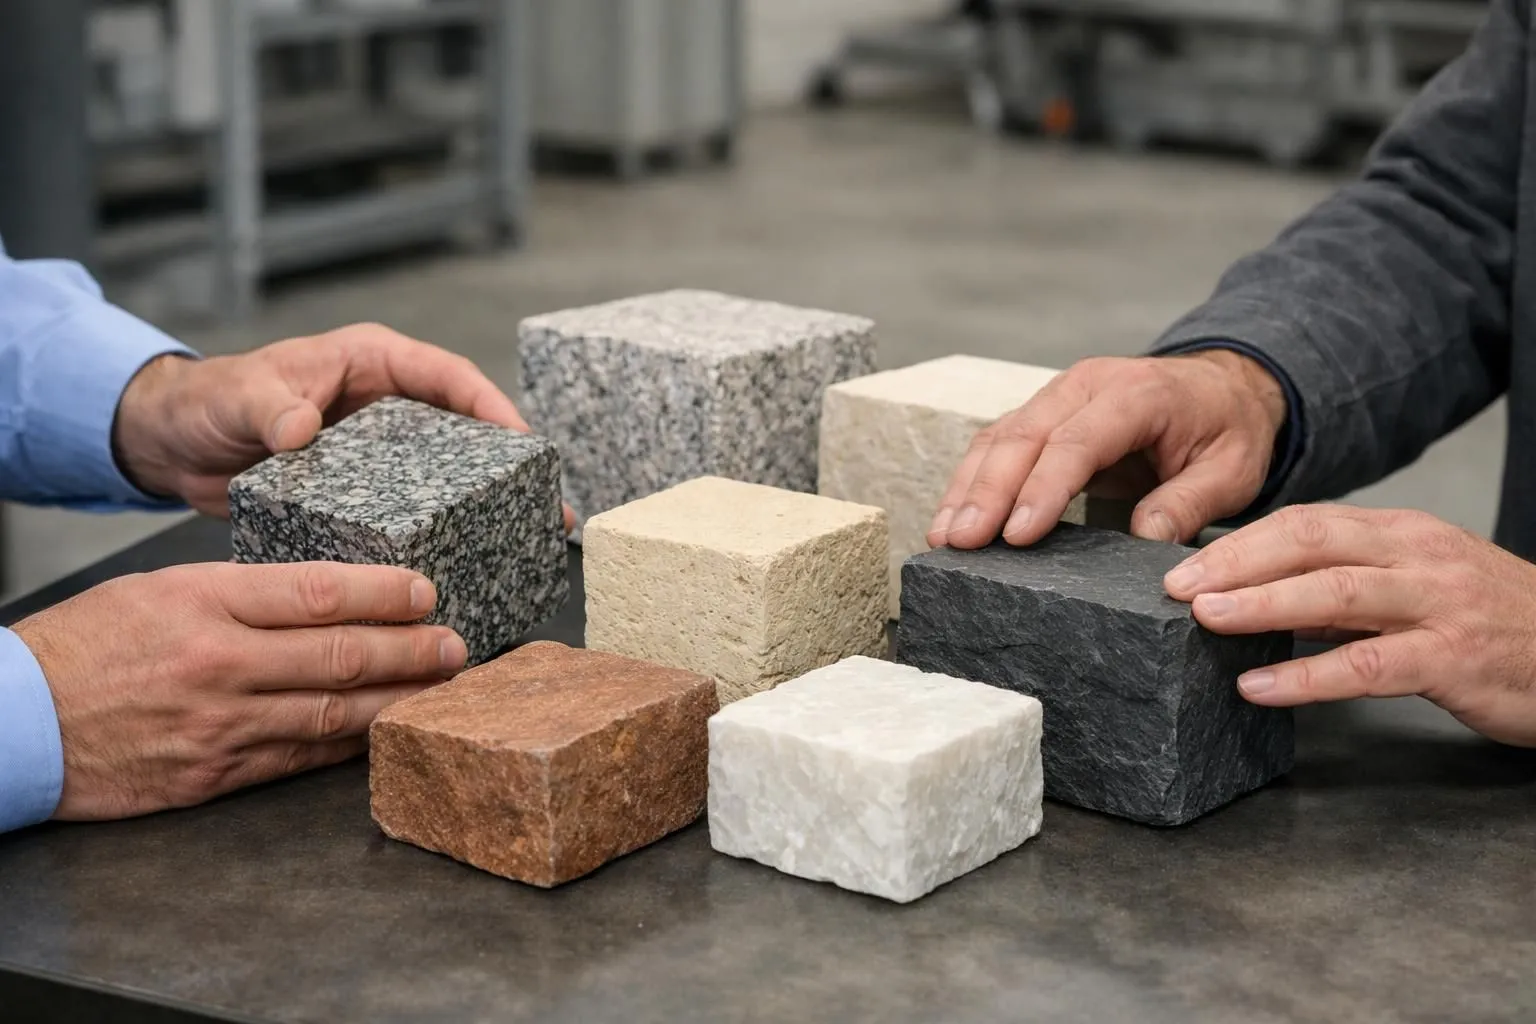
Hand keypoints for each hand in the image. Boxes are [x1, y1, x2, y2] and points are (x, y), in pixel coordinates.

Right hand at [11, 562, 468, 819]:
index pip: (316, 591)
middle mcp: (219, 662)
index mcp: (204, 602)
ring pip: (332, 711)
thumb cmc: (85, 647)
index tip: (424, 590)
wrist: (17, 722)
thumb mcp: (159, 591)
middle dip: (412, 651)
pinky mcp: (213, 774)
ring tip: (440, 688)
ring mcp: (219, 724)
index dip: (382, 592)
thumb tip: (323, 596)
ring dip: (397, 700)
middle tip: (457, 645)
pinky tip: (384, 731)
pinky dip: (348, 746)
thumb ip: (240, 595)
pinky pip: (299, 758)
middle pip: (340, 654)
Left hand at [113, 323, 574, 530]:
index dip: (493, 407)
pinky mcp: (363, 490)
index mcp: (370, 364)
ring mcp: (377, 450)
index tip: (525, 444)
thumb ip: (269, 405)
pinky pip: (410, 507)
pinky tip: (458, 562)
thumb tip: (300, 425)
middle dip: (511, 466)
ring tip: (525, 541)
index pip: (449, 377)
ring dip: (484, 503)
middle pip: (465, 429)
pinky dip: (437, 530)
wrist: (170, 446)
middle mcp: (384, 404)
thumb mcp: (239, 395)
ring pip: (446, 472)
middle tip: (548, 507)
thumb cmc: (206, 402)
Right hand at [927, 351, 1287, 548]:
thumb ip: (1189, 503)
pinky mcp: (1042, 415)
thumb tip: (1144, 541)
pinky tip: (953, 517)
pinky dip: (971, 481)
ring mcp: (1058, 395)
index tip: (1016, 534)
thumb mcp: (1231, 470)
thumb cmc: (1227, 429)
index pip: (1076, 441)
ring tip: (943, 537)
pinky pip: (997, 443)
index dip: (1042, 488)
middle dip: (986, 491)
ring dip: (966, 488)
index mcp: (1136, 394)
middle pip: (1023, 436)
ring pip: (999, 437)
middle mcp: (1086, 386)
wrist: (1223, 387)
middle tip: (959, 541)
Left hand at [1163, 504, 1535, 746]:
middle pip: (1311, 543)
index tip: (1181, 562)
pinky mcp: (1453, 658)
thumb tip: (1259, 598)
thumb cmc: (1492, 624)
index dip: (1239, 541)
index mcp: (1401, 533)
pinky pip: (1367, 665)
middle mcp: (1417, 557)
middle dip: (1235, 563)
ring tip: (1204, 619)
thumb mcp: (1416, 589)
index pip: (1306, 521)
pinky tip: (1259, 687)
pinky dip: (1306, 676)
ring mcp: (1438, 605)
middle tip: (1174, 587)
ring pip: (1336, 592)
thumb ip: (1343, 591)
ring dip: (1261, 604)